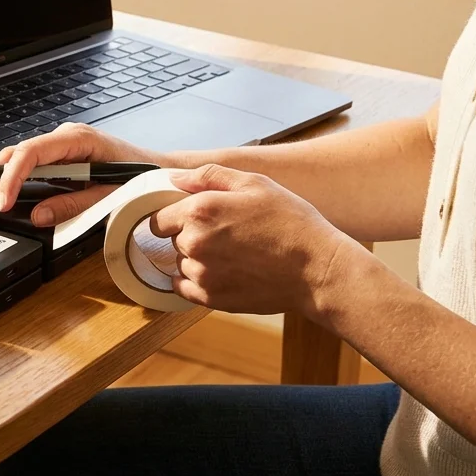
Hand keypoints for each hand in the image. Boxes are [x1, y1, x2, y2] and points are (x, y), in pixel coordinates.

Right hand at [0, 123, 172, 226]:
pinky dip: (10, 181)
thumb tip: (36, 215)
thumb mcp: (110, 195)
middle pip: (16, 155)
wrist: (163, 171)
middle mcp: (65, 137)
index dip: (11, 178)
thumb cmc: (143, 178)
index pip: (31, 152)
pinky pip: (29, 166)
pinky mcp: (62, 158)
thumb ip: (72, 206)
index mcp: (77, 139)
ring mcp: (61, 146)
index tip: (1, 203)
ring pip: (18, 160)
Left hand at [150, 164, 365, 316]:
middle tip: (224, 234)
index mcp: (199, 211)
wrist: (318, 269)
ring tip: (232, 255)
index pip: (157, 218)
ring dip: (196, 259)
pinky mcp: (210, 299)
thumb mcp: (255, 184)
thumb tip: (174, 178)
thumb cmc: (291, 222)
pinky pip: (185, 289)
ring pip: (181, 264)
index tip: (190, 218)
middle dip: (189, 235)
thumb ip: (208, 176)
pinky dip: (196, 282)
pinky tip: (223, 273)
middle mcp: (194, 243)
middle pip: (171, 240)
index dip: (173, 216)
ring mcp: (201, 274)